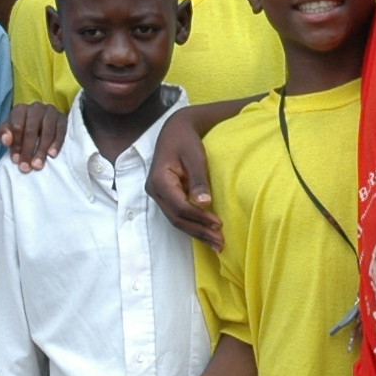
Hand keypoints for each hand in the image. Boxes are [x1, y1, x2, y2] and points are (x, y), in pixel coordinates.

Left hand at [0, 103, 66, 172]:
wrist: (42, 121)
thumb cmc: (22, 128)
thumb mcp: (8, 130)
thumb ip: (1, 135)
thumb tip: (6, 140)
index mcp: (20, 109)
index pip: (17, 126)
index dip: (16, 144)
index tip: (16, 160)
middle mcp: (36, 108)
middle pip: (31, 130)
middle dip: (28, 151)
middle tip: (26, 167)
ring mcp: (51, 112)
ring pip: (47, 132)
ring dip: (42, 150)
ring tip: (38, 165)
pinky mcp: (62, 118)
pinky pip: (61, 132)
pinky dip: (56, 144)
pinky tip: (52, 155)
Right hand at [147, 109, 220, 246]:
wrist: (176, 130)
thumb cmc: (186, 140)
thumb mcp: (195, 156)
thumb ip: (199, 179)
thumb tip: (204, 203)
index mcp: (159, 180)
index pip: (180, 206)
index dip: (199, 217)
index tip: (219, 223)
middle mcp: (155, 191)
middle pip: (177, 218)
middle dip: (199, 232)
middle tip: (221, 242)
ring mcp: (159, 196)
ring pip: (177, 221)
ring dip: (197, 233)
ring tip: (218, 244)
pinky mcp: (166, 197)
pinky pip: (179, 215)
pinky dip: (194, 226)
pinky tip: (208, 235)